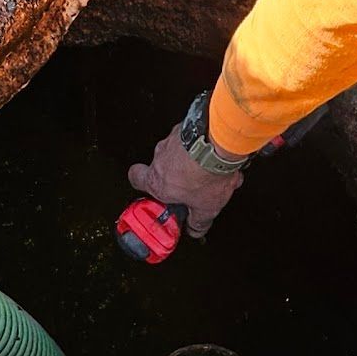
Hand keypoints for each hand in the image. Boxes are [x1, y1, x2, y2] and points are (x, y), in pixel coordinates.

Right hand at [127, 125, 242, 238]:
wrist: (217, 144)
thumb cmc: (204, 174)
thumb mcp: (206, 208)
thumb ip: (198, 221)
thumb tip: (196, 229)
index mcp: (158, 181)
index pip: (136, 178)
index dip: (141, 181)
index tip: (153, 187)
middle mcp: (160, 158)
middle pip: (163, 167)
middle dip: (181, 175)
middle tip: (197, 184)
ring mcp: (172, 140)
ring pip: (180, 153)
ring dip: (195, 161)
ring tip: (215, 170)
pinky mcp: (186, 126)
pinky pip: (193, 139)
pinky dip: (204, 147)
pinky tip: (220, 156)